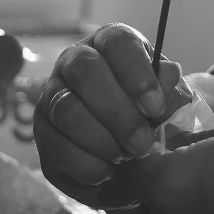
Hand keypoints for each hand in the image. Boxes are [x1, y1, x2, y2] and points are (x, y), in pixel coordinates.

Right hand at [33, 23, 188, 201]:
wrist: (130, 155)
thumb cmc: (151, 116)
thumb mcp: (170, 101)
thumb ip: (171, 90)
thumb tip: (168, 76)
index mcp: (110, 44)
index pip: (117, 42)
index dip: (136, 73)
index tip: (155, 108)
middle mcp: (74, 61)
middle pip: (84, 71)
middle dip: (117, 112)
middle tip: (143, 144)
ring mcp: (52, 95)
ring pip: (66, 110)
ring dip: (102, 141)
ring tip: (127, 158)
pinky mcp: (42, 131)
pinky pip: (56, 146)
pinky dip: (86, 164)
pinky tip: (108, 172)